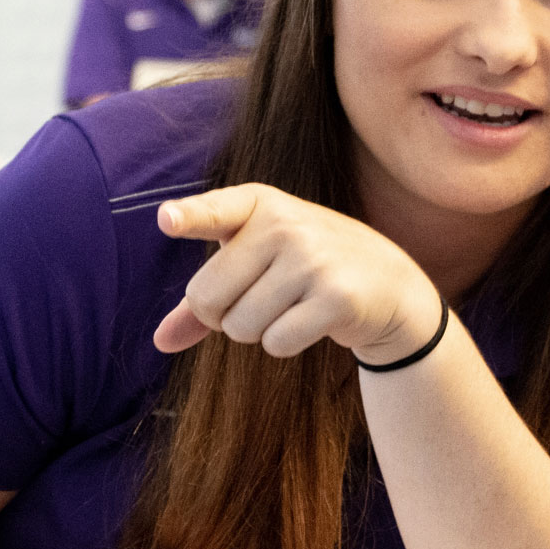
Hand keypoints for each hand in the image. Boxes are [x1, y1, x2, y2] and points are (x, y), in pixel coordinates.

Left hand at [153, 185, 441, 366]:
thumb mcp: (256, 268)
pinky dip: (285, 344)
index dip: (189, 217)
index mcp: (260, 204)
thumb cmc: (306, 272)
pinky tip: (312, 321)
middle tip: (259, 301)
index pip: (216, 211)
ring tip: (292, 307)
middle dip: (222, 316)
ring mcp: (313, 258)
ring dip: (257, 332)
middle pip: (206, 297)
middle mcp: (285, 224)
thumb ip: (204, 300)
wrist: (389, 284)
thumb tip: (160, 341)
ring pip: (240, 327)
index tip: (167, 220)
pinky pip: (276, 343)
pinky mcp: (336, 296)